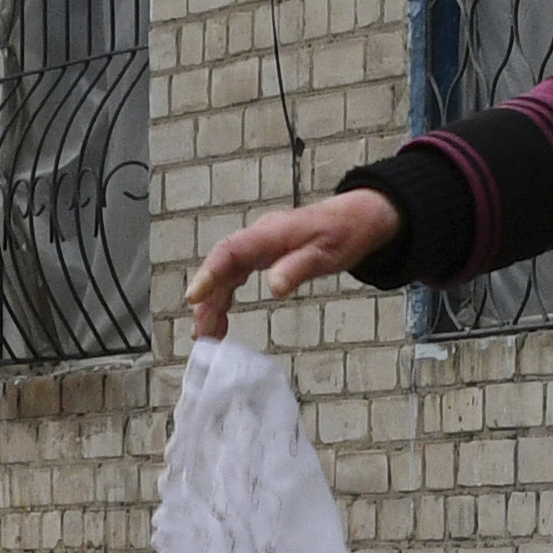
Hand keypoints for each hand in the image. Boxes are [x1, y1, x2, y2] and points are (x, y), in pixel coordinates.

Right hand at [184, 190, 403, 339]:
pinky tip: (220, 320)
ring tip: (207, 336)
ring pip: (225, 275)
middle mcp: (258, 238)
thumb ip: (299, 268)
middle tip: (202, 333)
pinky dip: (225, 298)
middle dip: (207, 300)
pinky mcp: (262, 255)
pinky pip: (235, 276)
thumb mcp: (328, 254)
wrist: (359, 217)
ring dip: (212, 303)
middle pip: (221, 267)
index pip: (229, 251)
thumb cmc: (345, 232)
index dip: (209, 274)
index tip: (193, 298)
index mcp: (270, 233)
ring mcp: (258, 246)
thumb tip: (274, 288)